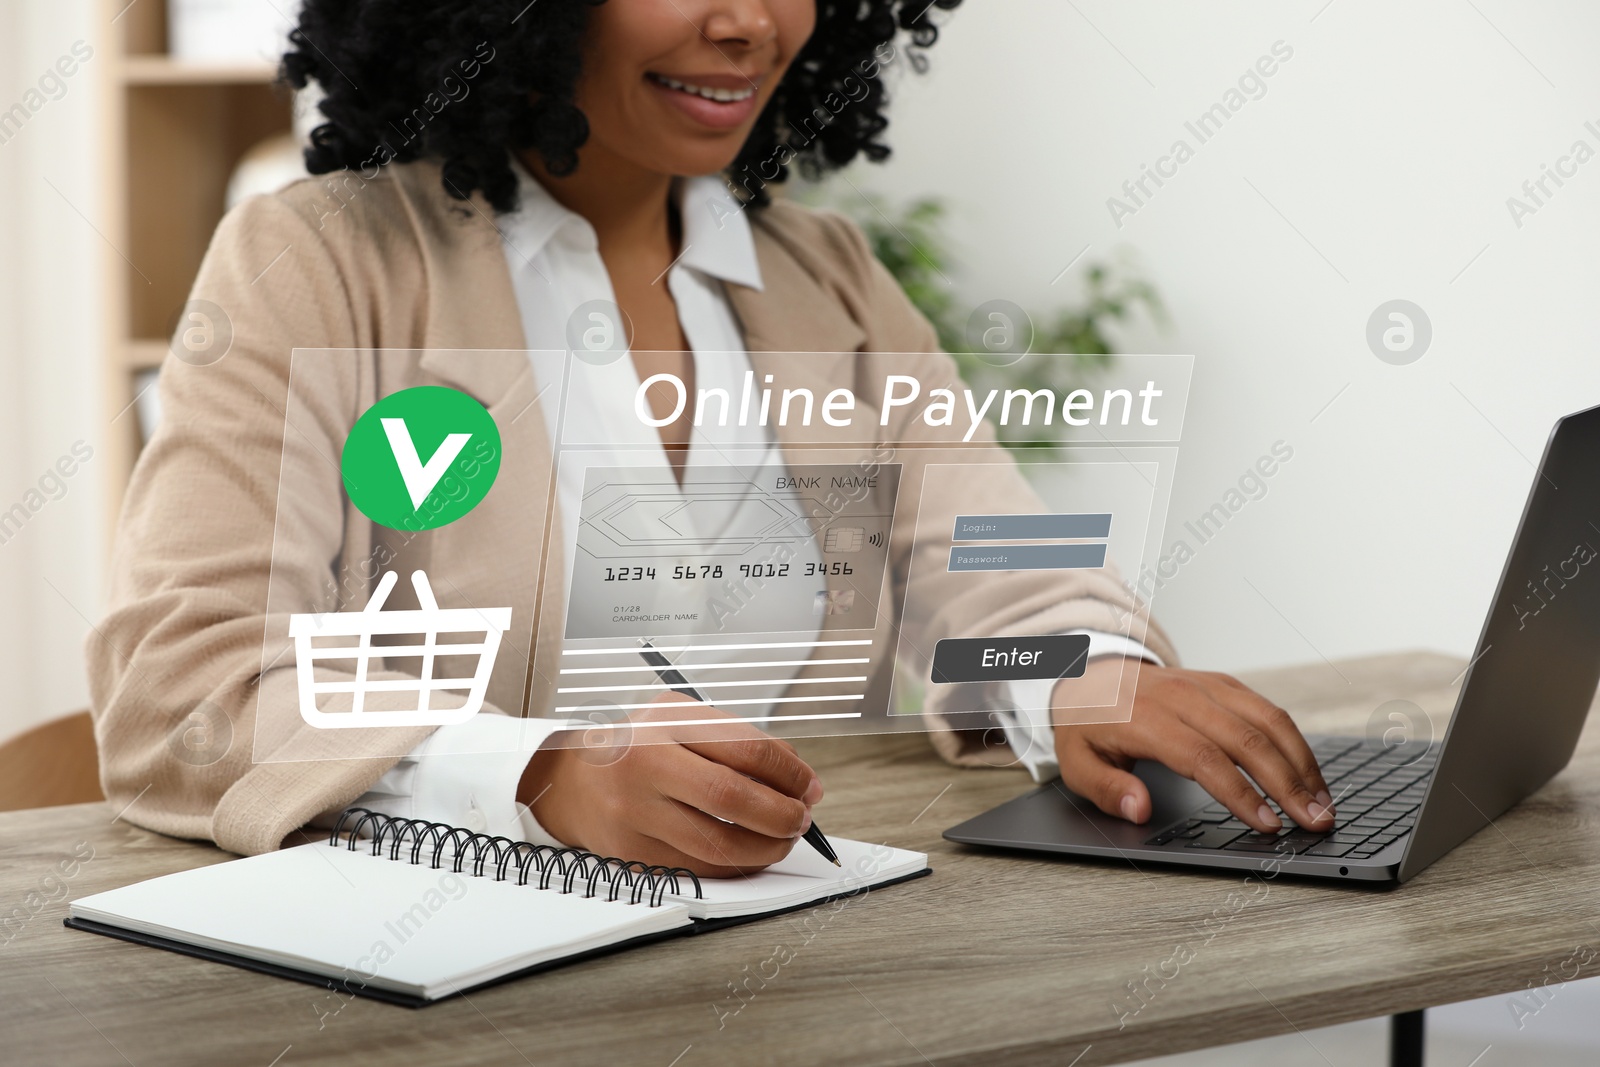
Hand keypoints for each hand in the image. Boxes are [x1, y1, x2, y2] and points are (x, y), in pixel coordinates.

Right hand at [517, 693, 824, 876]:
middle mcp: (646, 768)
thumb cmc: (636, 746)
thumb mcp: (681, 719)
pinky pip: (700, 870)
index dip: (790, 773)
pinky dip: (736, 867)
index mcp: (665, 725)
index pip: (746, 749)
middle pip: (733, 800)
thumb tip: (796, 775)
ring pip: (720, 847)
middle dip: (783, 815)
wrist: (570, 781)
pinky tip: (750, 854)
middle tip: (801, 818)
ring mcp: (636, 816)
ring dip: (766, 849)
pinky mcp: (633, 855)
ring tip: (782, 838)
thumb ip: (737, 738)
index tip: (808, 785)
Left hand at [1051, 658, 1333, 833]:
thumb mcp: (1076, 761)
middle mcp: (1181, 696)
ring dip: (1301, 762)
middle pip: (1246, 739)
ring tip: (1323, 803)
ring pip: (1266, 719)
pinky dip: (1293, 741)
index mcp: (1144, 718)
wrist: (1091, 672)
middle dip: (1287, 783)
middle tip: (1315, 822)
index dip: (1239, 793)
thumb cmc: (1088, 724)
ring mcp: (1205, 685)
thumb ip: (1106, 788)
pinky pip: (1266, 708)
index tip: (1267, 824)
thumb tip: (1139, 810)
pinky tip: (1308, 773)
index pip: (1202, 757)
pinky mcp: (1222, 683)